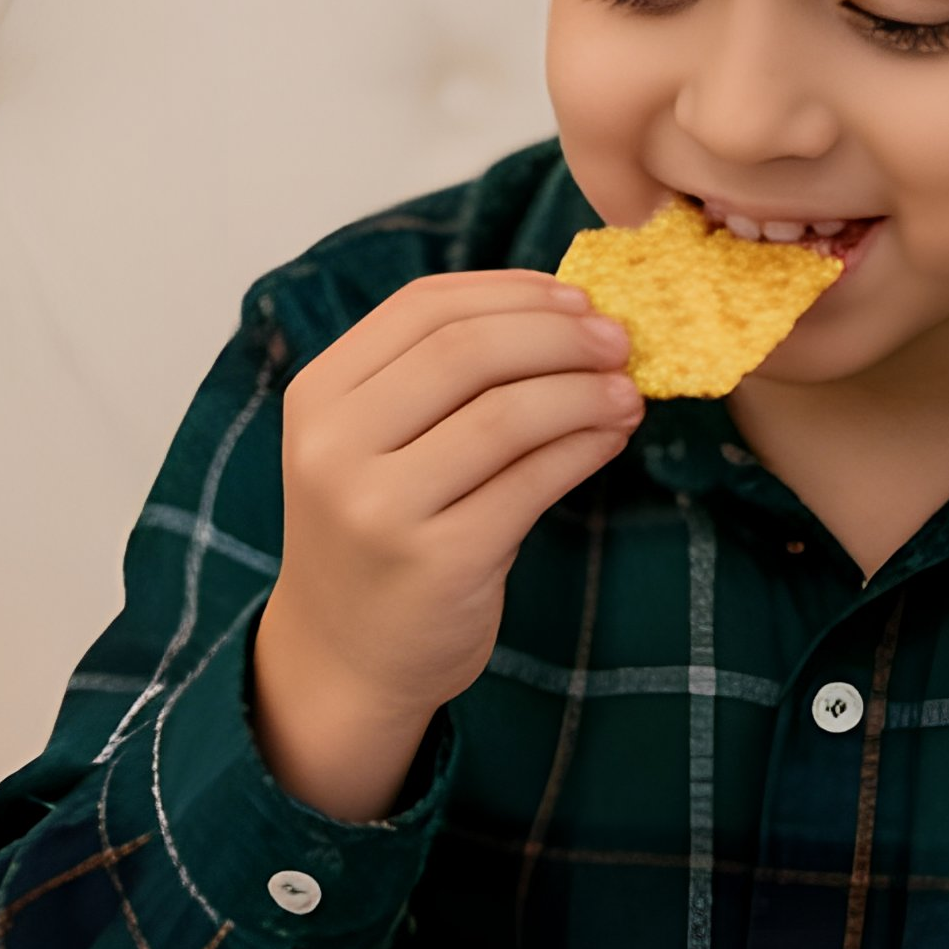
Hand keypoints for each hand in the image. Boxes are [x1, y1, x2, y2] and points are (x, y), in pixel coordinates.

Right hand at [252, 271, 641, 818]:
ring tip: (629, 391)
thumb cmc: (381, 536)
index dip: (513, 292)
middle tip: (620, 340)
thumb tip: (566, 312)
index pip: (424, 307)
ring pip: (506, 413)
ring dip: (584, 392)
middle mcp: (337, 445)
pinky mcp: (439, 560)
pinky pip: (532, 482)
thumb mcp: (373, 444)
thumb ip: (436, 378)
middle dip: (560, 335)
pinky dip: (585, 448)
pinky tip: (613, 437)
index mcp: (320, 395)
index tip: (577, 297)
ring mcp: (382, 506)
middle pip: (468, 351)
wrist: (346, 656)